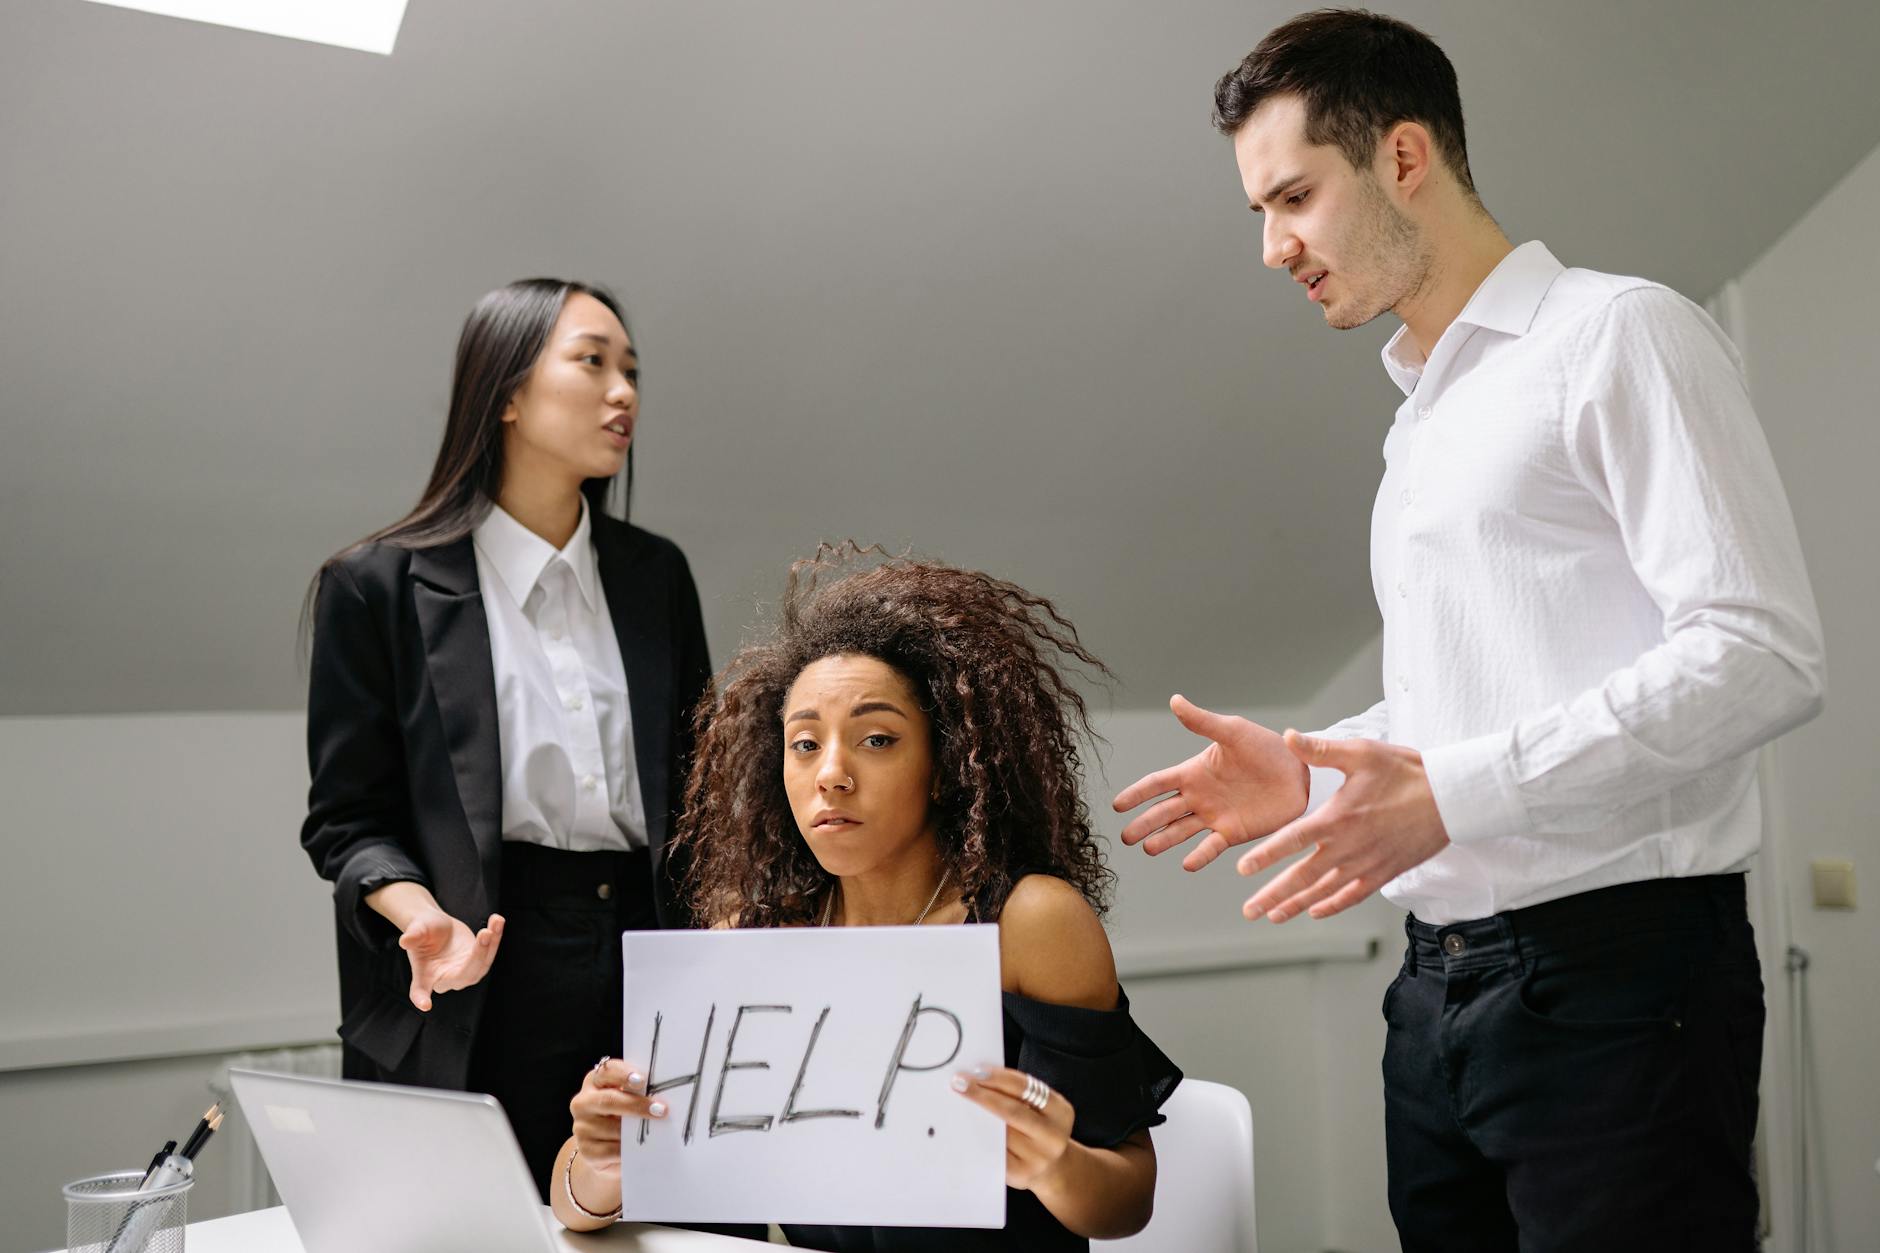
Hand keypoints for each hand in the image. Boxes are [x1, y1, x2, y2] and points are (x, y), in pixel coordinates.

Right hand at [397, 908, 503, 1010]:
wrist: (436, 925)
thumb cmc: (421, 930)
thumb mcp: (416, 930)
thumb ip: (413, 936)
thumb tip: (404, 941)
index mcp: (425, 976)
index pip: (420, 991)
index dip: (421, 999)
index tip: (425, 1005)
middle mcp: (447, 978)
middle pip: (465, 975)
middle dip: (478, 955)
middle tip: (485, 933)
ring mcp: (465, 970)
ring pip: (483, 963)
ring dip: (492, 943)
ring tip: (496, 922)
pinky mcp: (478, 960)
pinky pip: (490, 950)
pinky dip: (496, 936)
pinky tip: (498, 920)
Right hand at [570, 1059, 667, 1178]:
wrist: (604, 1151)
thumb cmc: (622, 1117)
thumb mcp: (627, 1099)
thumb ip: (638, 1092)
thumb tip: (661, 1095)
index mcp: (595, 1081)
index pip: (606, 1071)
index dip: (624, 1074)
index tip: (642, 1080)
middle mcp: (583, 1102)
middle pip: (609, 1100)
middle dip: (637, 1104)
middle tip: (661, 1110)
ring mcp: (581, 1127)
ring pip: (612, 1128)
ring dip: (635, 1131)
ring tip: (656, 1132)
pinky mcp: (586, 1150)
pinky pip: (611, 1150)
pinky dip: (628, 1149)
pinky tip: (640, 1148)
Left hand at [952, 1066, 1076, 1191]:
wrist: (1052, 1169)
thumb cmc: (1038, 1129)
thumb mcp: (1041, 1108)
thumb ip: (1019, 1094)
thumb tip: (979, 1077)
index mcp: (1061, 1112)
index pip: (1025, 1088)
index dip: (999, 1077)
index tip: (976, 1070)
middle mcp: (1053, 1136)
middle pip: (1012, 1111)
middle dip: (982, 1095)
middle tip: (959, 1083)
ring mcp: (1038, 1158)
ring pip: (1001, 1133)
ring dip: (977, 1117)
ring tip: (959, 1104)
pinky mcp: (1021, 1174)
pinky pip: (995, 1153)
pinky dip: (979, 1138)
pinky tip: (965, 1129)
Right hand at [1113, 695, 1309, 870]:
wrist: (1299, 771)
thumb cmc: (1266, 747)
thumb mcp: (1233, 731)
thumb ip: (1202, 721)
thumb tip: (1175, 700)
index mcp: (1193, 773)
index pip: (1157, 784)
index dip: (1137, 794)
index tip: (1117, 805)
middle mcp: (1198, 797)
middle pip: (1163, 812)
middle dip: (1143, 824)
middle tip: (1126, 837)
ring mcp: (1214, 817)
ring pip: (1181, 831)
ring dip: (1164, 840)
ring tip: (1149, 848)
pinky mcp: (1233, 833)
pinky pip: (1211, 847)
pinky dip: (1199, 856)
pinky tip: (1187, 863)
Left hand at [1237, 730, 1448, 921]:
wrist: (1451, 798)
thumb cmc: (1406, 771)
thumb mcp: (1361, 752)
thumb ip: (1321, 750)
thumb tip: (1288, 736)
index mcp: (1337, 817)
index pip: (1292, 840)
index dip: (1266, 856)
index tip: (1243, 870)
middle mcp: (1348, 846)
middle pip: (1302, 876)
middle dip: (1273, 894)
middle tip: (1249, 910)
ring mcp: (1366, 863)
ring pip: (1324, 891)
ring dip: (1296, 904)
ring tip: (1273, 916)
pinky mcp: (1385, 872)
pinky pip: (1354, 894)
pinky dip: (1333, 905)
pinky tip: (1316, 911)